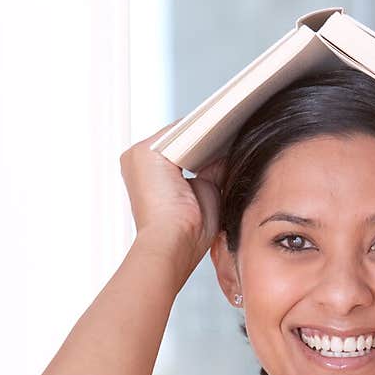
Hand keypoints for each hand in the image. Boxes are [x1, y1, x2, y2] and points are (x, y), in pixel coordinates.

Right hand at [119, 123, 225, 272]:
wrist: (172, 244)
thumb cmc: (188, 233)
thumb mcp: (207, 194)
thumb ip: (213, 171)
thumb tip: (228, 152)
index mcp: (150, 177)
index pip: (182, 151)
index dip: (206, 147)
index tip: (230, 141)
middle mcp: (139, 163)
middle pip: (180, 141)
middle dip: (207, 138)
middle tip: (236, 131)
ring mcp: (139, 155)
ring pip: (180, 134)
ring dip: (204, 132)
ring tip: (232, 130)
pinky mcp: (144, 151)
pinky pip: (178, 131)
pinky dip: (200, 130)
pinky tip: (222, 130)